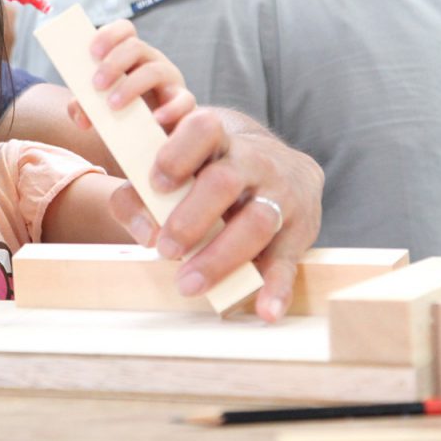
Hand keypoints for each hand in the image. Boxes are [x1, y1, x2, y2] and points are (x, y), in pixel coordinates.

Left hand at [66, 19, 195, 133]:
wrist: (151, 137)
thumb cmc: (124, 113)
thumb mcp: (101, 106)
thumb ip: (85, 106)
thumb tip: (81, 116)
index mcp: (130, 55)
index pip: (124, 30)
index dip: (108, 35)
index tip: (92, 53)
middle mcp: (152, 60)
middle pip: (135, 47)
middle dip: (113, 64)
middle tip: (96, 85)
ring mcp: (170, 79)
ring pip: (154, 71)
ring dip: (130, 87)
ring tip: (112, 105)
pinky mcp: (183, 102)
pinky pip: (183, 101)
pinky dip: (170, 109)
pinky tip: (155, 118)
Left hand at [108, 109, 323, 322]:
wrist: (277, 164)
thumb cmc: (208, 170)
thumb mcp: (175, 166)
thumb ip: (140, 193)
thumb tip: (144, 231)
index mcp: (218, 138)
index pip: (203, 130)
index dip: (178, 154)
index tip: (156, 183)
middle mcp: (255, 161)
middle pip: (225, 182)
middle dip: (191, 218)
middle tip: (165, 249)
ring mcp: (282, 194)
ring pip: (257, 221)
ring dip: (220, 258)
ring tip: (188, 283)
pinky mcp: (300, 230)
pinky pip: (289, 260)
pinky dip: (277, 288)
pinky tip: (265, 310)